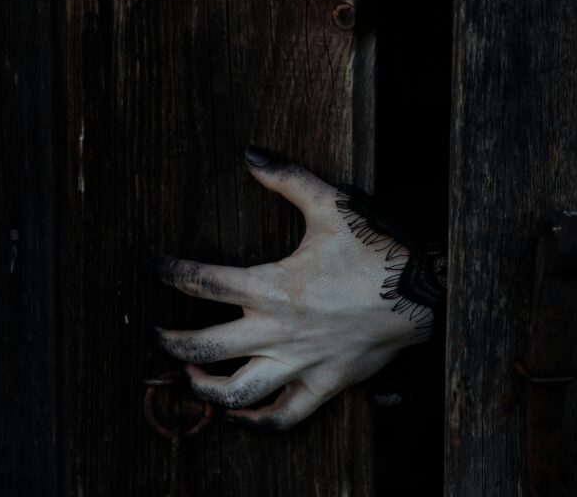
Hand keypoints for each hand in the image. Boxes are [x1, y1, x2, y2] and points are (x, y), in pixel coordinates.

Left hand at [155, 146, 431, 429]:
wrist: (420, 292)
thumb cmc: (374, 248)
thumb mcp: (330, 203)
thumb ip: (287, 179)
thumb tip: (251, 155)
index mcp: (273, 286)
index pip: (205, 282)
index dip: (173, 273)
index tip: (157, 267)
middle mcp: (278, 330)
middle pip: (205, 347)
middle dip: (171, 342)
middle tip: (155, 333)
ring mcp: (300, 363)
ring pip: (236, 392)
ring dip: (204, 387)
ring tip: (189, 376)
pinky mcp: (324, 384)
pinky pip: (283, 417)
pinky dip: (257, 421)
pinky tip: (240, 416)